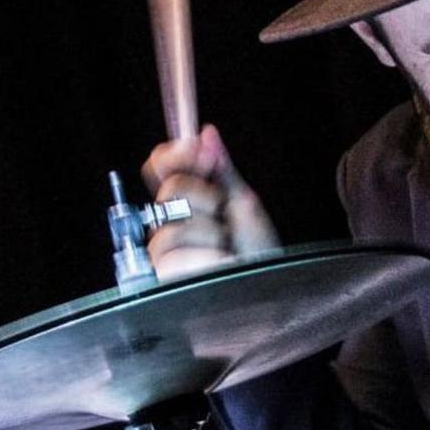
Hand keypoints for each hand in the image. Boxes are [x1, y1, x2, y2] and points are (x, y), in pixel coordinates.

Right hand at [141, 124, 279, 278]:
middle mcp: (170, 226)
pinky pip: (175, 258)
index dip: (175, 155)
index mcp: (187, 204)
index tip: (198, 148)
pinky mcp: (165, 282)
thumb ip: (223, 172)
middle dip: (205, 198)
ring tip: (227, 251)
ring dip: (211, 236)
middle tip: (225, 215)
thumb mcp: (245, 208)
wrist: (269, 295)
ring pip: (172, 229)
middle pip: (170, 191)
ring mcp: (165, 255)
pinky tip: (220, 267)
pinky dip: (207, 259)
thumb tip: (207, 134)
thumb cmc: (259, 258)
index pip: (160, 169)